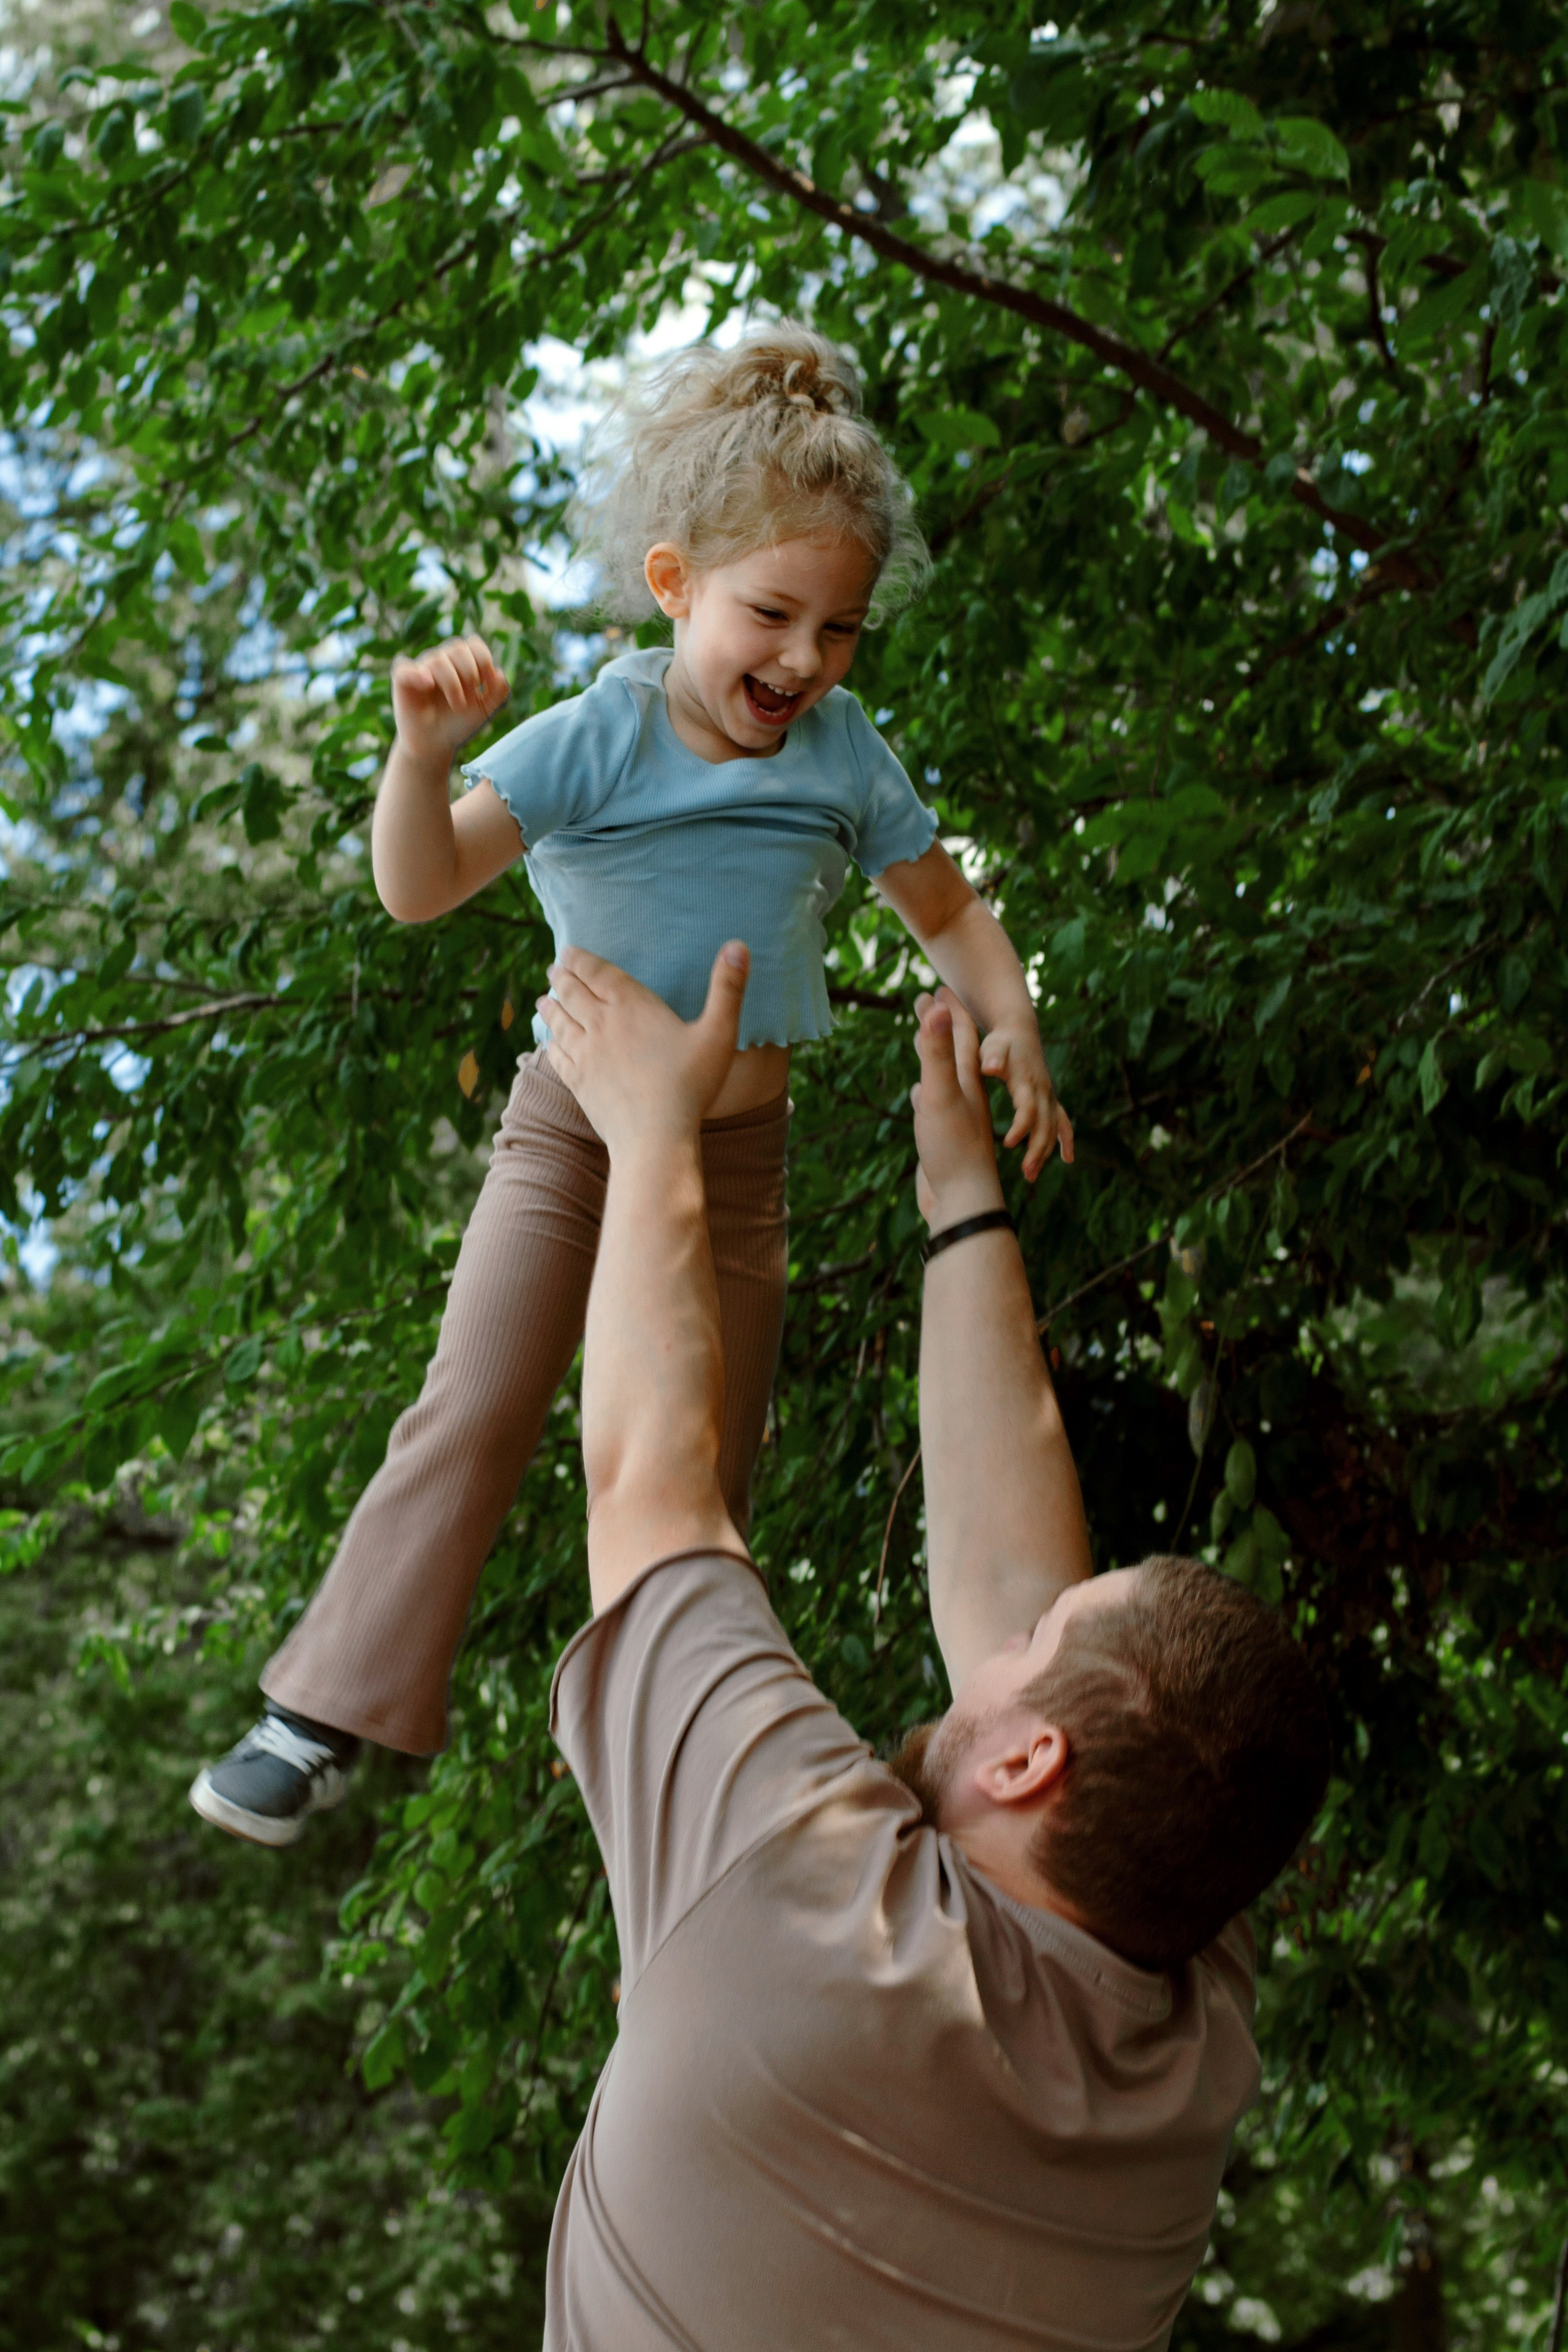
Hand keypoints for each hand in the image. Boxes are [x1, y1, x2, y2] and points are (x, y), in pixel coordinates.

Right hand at [390, 635, 509, 765]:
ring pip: (438, 660)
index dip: (484, 659)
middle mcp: (441, 660)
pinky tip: (428, 684)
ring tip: (458, 704)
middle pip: (458, 649)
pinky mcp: (402, 680)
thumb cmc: (458, 724)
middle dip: (470, 673)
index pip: (474, 645)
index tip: (487, 683)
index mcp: (461, 662)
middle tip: (472, 697)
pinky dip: (417, 673)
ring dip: (452, 683)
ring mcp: (421, 668)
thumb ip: (498, 692)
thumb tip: (501, 673)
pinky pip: (404, 667)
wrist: (436, 745)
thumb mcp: (484, 710)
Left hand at [538, 943, 750, 1156]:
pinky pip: (556, 1055)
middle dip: (561, 977)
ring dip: (550, 1006)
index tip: (569, 950)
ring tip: (543, 998)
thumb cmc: (691, 1085)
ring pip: (559, 1021)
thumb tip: (738, 945)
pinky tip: (548, 1042)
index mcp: (631, 1005)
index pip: (596, 972)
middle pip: (572, 992)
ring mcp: (585, 1054)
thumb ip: (728, 989)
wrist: (654, 1137)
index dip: (580, 959)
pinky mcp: (577, 1082)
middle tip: (553, 968)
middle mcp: (600, 1024)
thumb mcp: (718, 1033)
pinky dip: (549, 1042)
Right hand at [911, 989, 1006, 1230]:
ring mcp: (954, 1115)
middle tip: (925, 1000)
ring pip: (943, 1076)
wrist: (962, 1202)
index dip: (947, 1009)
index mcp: (966, 1080)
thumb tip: (936, 1009)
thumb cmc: (953, 1148)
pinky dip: (925, 1091)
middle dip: (938, 1024)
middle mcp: (964, 1094)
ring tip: (922, 1038)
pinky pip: (934, 1104)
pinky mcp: (942, 1137)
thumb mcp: (942, 1093)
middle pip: (951, 1050)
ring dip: (933, 1055)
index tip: (935, 985)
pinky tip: (919, 1094)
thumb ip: (937, 1053)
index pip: (958, 1034)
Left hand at [978, 1018, 1073, 1178]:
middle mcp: (1042, 1091)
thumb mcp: (992, 1046)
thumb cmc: (999, 1042)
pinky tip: (1067, 1159)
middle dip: (1038, 1150)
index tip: (1008, 1144)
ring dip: (1045, 1152)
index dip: (1021, 1126)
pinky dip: (1066, 1140)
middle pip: (1045, 1125)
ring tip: (1030, 1176)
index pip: (1029, 1108)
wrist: (1018, 1030)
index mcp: (1026, 1081)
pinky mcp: (1049, 1099)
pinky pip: (1062, 1122)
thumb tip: (991, 1067)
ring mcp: (1049, 1095)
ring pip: (1053, 1128)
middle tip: (1027, 1174)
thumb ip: (992, 1057)